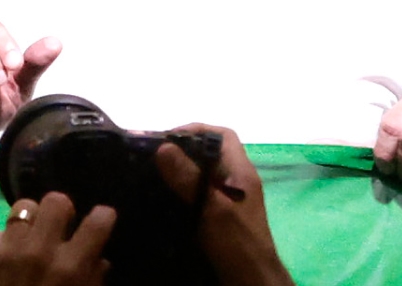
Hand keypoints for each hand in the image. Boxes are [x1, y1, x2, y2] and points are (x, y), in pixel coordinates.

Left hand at [0, 192, 112, 285]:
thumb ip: (91, 282)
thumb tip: (99, 259)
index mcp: (72, 269)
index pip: (98, 222)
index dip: (103, 217)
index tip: (101, 218)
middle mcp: (40, 250)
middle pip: (56, 201)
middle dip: (62, 211)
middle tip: (60, 226)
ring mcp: (7, 248)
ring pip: (23, 207)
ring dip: (30, 221)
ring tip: (29, 237)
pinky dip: (3, 245)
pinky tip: (3, 262)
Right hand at [154, 126, 292, 285]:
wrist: (251, 280)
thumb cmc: (236, 242)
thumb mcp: (211, 207)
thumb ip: (189, 177)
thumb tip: (163, 146)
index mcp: (241, 173)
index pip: (222, 136)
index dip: (196, 130)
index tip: (167, 139)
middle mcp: (236, 183)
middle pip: (209, 154)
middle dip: (181, 151)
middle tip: (151, 157)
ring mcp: (228, 201)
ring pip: (201, 175)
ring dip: (178, 172)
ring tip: (150, 176)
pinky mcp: (219, 218)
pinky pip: (197, 195)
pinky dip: (180, 193)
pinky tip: (161, 200)